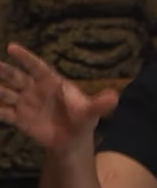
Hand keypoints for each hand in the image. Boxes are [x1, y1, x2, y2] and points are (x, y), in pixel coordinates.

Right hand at [0, 43, 118, 152]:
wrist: (72, 140)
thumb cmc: (83, 119)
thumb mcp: (92, 113)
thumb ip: (99, 105)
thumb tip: (115, 97)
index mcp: (52, 82)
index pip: (37, 67)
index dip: (25, 57)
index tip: (12, 47)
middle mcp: (35, 89)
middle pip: (16, 77)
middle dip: (4, 71)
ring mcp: (25, 103)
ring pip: (6, 93)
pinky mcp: (19, 119)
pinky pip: (4, 113)